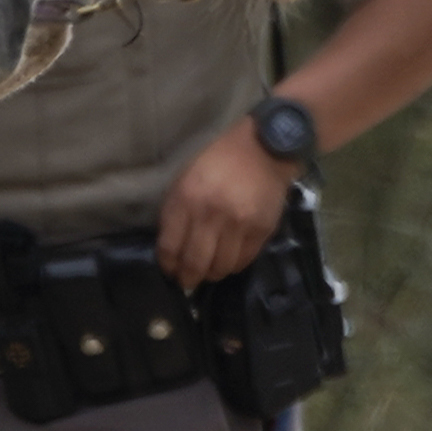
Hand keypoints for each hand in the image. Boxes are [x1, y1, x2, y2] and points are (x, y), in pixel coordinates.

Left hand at [156, 118, 294, 283]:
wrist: (263, 149)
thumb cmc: (218, 162)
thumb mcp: (186, 179)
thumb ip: (176, 212)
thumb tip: (172, 248)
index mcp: (187, 199)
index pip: (170, 246)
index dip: (168, 265)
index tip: (170, 270)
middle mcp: (212, 214)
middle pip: (195, 263)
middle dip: (188, 278)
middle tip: (187, 281)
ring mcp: (239, 225)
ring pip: (220, 268)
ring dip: (212, 274)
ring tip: (210, 270)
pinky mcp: (261, 231)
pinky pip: (243, 261)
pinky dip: (233, 265)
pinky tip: (229, 259)